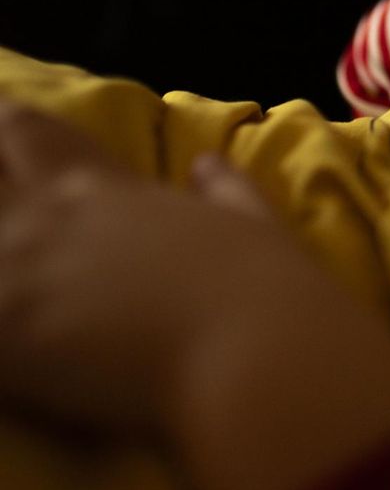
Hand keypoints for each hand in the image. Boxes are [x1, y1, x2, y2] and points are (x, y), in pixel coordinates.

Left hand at [0, 100, 389, 489]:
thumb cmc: (264, 285)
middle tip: (20, 248)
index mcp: (102, 185)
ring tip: (20, 307)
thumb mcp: (251, 221)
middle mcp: (45, 217)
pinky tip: (18, 361)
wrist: (253, 354)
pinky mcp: (2, 338)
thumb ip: (224, 190)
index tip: (6, 153)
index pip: (22, 129)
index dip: (5, 134)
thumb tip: (207, 164)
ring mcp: (14, 276)